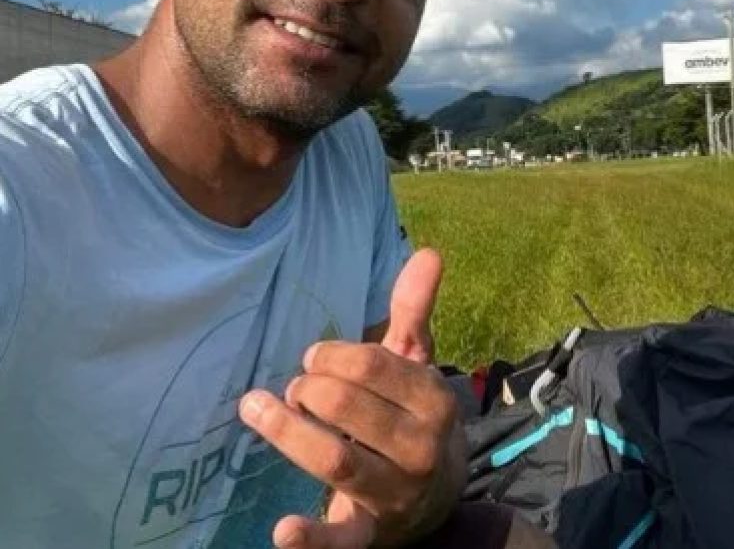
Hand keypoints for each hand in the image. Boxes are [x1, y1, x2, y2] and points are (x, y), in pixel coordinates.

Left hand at [240, 249, 465, 547]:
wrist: (436, 496)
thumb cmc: (413, 416)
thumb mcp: (416, 365)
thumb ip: (414, 311)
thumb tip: (429, 252)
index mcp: (434, 400)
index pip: (374, 366)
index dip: (333, 356)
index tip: (312, 357)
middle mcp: (420, 448)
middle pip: (349, 407)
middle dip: (310, 388)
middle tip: (294, 386)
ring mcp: (394, 493)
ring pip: (336, 458)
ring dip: (289, 431)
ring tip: (258, 408)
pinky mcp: (366, 534)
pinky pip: (339, 541)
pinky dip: (309, 539)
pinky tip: (281, 530)